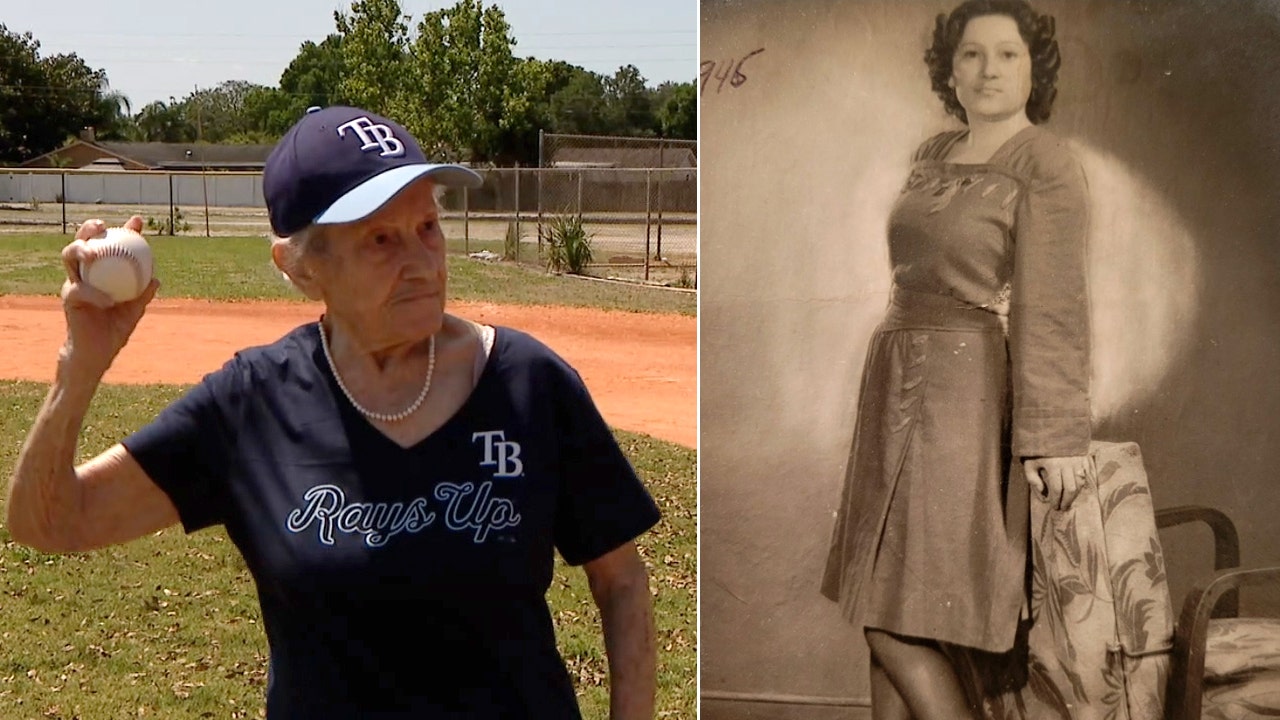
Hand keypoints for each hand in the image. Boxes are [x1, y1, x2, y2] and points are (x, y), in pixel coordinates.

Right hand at [59, 217, 159, 377]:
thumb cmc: (114, 330)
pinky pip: (81, 291)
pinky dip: (96, 295)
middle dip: (89, 229)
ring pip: (70, 258)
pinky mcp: (69, 299)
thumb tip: (156, 279)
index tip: (137, 221)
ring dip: (81, 250)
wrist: (97, 353)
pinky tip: (109, 301)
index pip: (110, 246)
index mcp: (102, 273)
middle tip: (103, 225)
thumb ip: (142, 294)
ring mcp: (75, 284)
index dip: (123, 230)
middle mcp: (85, 274)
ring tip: (94, 252)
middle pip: (82, 243)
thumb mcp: (134, 310)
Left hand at [1023, 454, 1093, 510]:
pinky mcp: (1083, 457)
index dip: (1056, 500)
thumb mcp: (1029, 462)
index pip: (1057, 489)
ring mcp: (1077, 460)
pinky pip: (1086, 473)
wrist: (1051, 427)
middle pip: (1071, 488)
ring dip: (1076, 494)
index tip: (1054, 507)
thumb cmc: (1037, 447)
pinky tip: (1077, 488)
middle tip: (1063, 507)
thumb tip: (1043, 493)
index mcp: (1053, 465)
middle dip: (1067, 501)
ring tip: (1069, 500)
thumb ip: (1032, 478)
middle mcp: (1067, 463)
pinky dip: (1082, 483)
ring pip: (1080, 482)